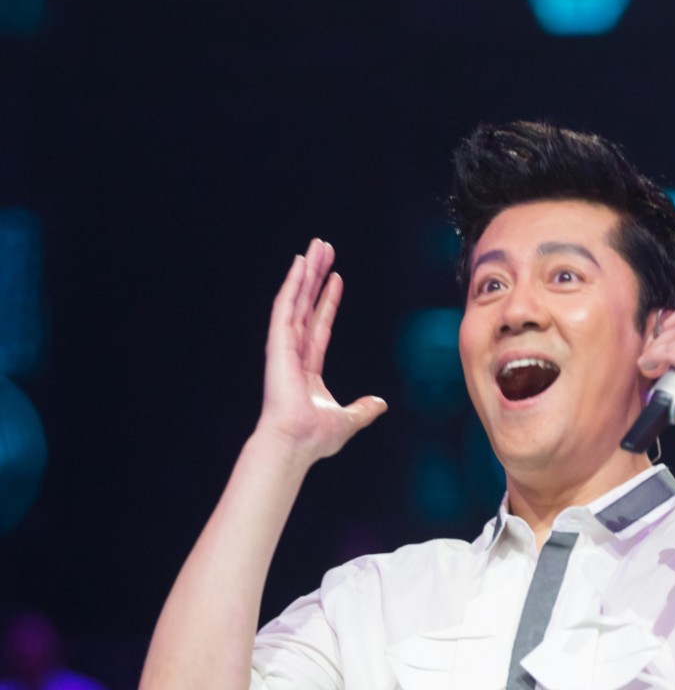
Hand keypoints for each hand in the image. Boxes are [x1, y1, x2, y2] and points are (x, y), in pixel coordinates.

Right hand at [259, 237, 386, 460]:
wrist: (296, 442)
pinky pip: (285, 307)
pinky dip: (292, 284)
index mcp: (306, 367)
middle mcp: (293, 352)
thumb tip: (380, 404)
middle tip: (323, 250)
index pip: (319, 326)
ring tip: (315, 247)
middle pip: (306, 305)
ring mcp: (283, 346)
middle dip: (315, 277)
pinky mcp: (277, 343)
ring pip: (296, 299)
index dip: (328, 301)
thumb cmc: (314, 437)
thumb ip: (363, 409)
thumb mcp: (348, 419)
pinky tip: (300, 264)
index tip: (336, 279)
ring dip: (305, 273)